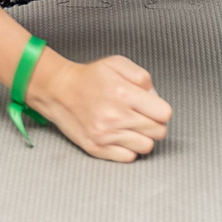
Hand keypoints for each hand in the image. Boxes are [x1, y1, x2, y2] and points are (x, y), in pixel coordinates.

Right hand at [24, 50, 170, 162]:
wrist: (58, 90)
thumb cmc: (89, 77)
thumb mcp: (118, 63)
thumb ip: (143, 78)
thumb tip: (156, 98)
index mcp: (124, 94)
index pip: (164, 114)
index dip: (161, 110)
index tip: (152, 107)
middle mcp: (115, 116)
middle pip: (159, 132)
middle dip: (154, 124)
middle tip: (141, 116)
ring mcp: (105, 135)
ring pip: (146, 147)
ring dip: (142, 137)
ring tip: (130, 127)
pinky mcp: (96, 148)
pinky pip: (128, 158)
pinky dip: (128, 149)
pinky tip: (120, 136)